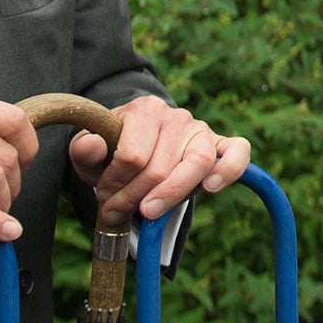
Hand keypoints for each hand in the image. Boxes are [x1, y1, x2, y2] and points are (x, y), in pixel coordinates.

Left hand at [66, 96, 250, 228]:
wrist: (137, 147)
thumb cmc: (113, 152)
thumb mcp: (89, 149)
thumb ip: (84, 148)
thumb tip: (93, 147)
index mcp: (145, 109)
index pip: (131, 157)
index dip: (114, 184)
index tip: (103, 192)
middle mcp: (177, 116)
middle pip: (158, 169)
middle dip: (132, 199)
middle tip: (116, 209)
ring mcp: (201, 130)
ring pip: (195, 165)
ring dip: (169, 197)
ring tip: (148, 213)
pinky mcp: (220, 145)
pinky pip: (237, 151)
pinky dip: (229, 169)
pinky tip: (211, 187)